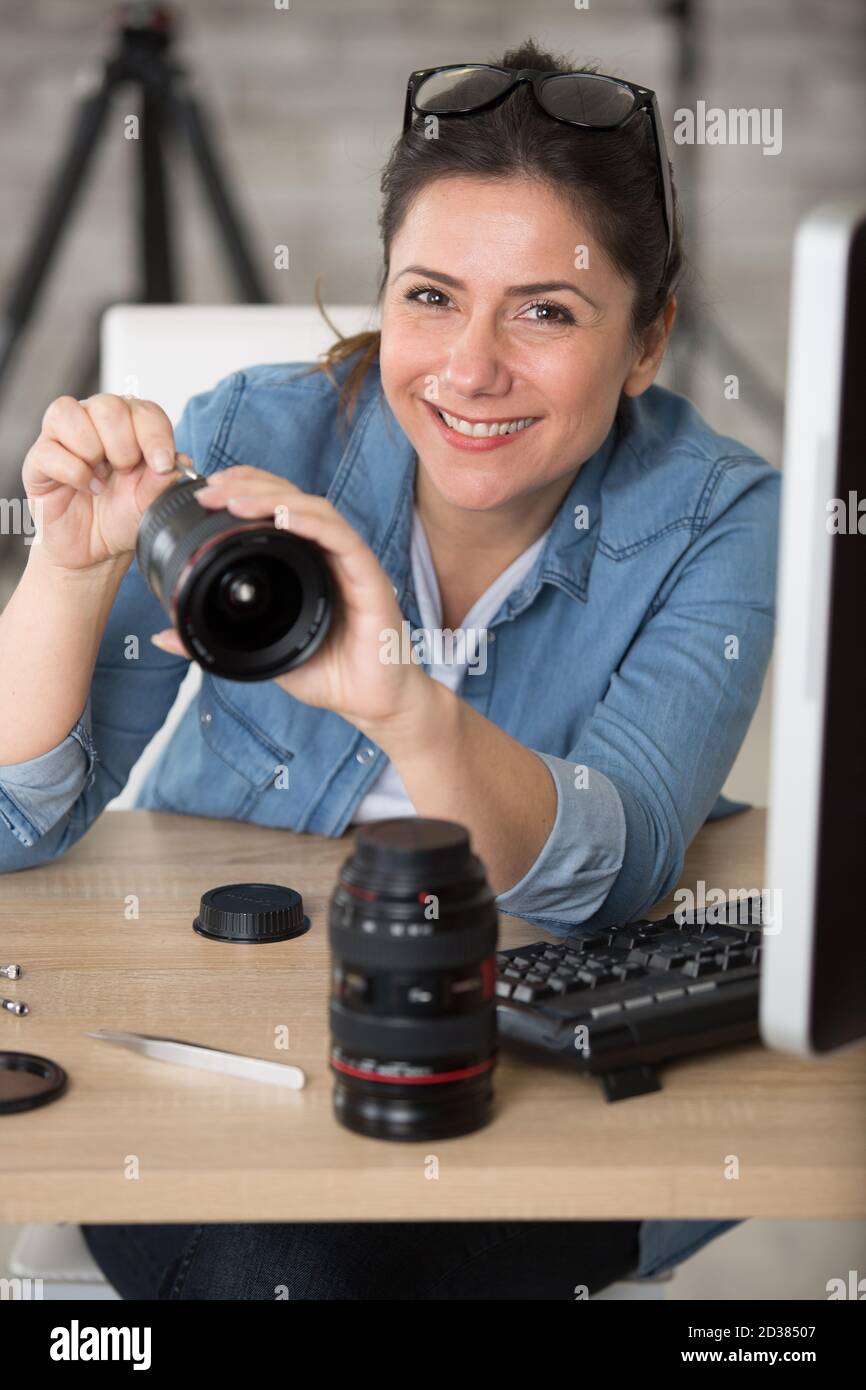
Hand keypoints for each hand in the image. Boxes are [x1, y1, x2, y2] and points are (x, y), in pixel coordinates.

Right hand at [22, 394, 189, 571]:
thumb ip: (164, 479)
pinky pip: (51, 450)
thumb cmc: (120, 516)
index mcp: (128, 425)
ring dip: (93, 451)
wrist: (94, 549)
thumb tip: (179, 460)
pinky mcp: (39, 458)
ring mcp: (62, 436)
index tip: (162, 464)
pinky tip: (85, 488)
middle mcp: (94, 422)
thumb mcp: (150, 501)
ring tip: (100, 478)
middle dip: (123, 445)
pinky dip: (74, 473)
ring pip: (70, 413)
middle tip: (124, 471)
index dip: (155, 434)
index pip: (143, 409)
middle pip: (108, 406)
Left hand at [150, 465, 430, 735]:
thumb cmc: (327, 674)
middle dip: (248, 485)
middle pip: (289, 498)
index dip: (241, 491)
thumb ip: (214, 639)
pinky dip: (311, 523)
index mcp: (302, 563)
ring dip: (273, 497)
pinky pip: (341, 539)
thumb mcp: (257, 654)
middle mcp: (326, 554)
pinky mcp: (369, 576)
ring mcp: (349, 562)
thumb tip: (164, 635)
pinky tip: (284, 517)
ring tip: (234, 498)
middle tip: (210, 488)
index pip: (273, 510)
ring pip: (313, 509)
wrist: (371, 704)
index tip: (203, 493)